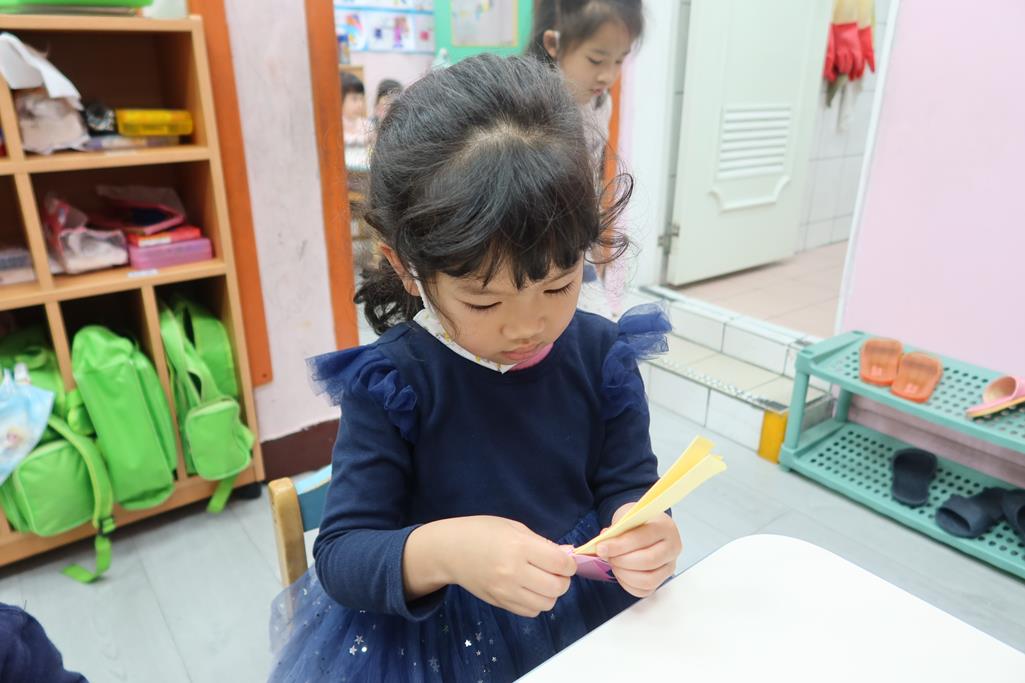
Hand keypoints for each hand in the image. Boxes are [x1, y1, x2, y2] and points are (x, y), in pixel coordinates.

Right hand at [408, 516, 576, 617]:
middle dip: (563, 579)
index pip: (560, 564)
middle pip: (557, 587)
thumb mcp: (513, 527)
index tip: (566, 560)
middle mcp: (514, 572)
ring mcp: (506, 591)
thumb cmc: (481, 532)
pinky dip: (537, 603)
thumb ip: (541, 543)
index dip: (570, 563)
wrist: (450, 550)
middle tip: (556, 571)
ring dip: (551, 593)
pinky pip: (530, 612)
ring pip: (546, 603)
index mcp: (519, 547)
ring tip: (543, 580)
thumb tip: (565, 556)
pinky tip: (530, 589)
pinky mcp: (500, 603)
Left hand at [597, 503, 681, 597]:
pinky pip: (646, 590)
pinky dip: (628, 584)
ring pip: (649, 579)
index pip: (643, 538)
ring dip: (625, 574)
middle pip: (648, 561)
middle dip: (622, 561)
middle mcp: (672, 547)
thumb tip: (603, 544)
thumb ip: (616, 530)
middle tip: (607, 557)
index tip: (601, 548)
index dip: (619, 545)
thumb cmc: (637, 522)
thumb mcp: (626, 517)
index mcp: (664, 527)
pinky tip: (620, 573)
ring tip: (614, 564)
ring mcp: (669, 566)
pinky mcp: (663, 580)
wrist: (648, 526)